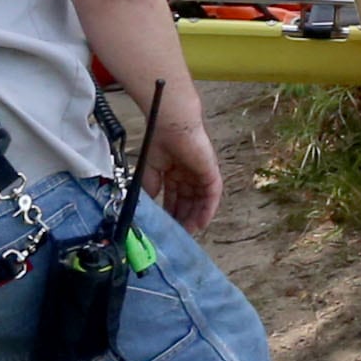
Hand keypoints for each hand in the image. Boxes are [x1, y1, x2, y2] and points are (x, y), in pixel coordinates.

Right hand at [145, 109, 223, 231]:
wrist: (171, 126)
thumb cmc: (160, 142)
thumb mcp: (150, 171)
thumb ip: (151, 189)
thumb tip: (149, 207)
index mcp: (175, 173)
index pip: (175, 198)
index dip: (171, 212)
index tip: (166, 227)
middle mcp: (190, 175)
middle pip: (188, 202)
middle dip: (182, 218)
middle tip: (176, 235)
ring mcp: (201, 174)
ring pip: (200, 201)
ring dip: (194, 218)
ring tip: (187, 233)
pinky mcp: (211, 173)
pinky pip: (212, 196)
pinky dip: (207, 210)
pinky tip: (200, 223)